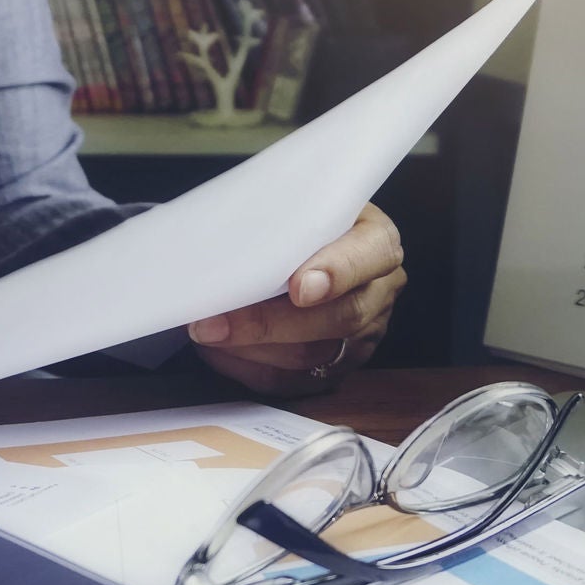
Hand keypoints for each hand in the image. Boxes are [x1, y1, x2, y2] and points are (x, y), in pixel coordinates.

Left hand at [186, 203, 405, 396]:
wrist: (299, 246)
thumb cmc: (294, 221)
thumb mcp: (297, 203)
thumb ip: (280, 219)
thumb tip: (227, 240)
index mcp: (376, 241)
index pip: (371, 254)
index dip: (337, 272)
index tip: (300, 287)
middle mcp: (378, 291)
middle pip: (339, 317)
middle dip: (269, 323)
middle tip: (215, 321)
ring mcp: (362, 335)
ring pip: (311, 356)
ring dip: (250, 349)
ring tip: (207, 332)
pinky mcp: (336, 368)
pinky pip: (292, 381)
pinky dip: (248, 369)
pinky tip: (218, 352)